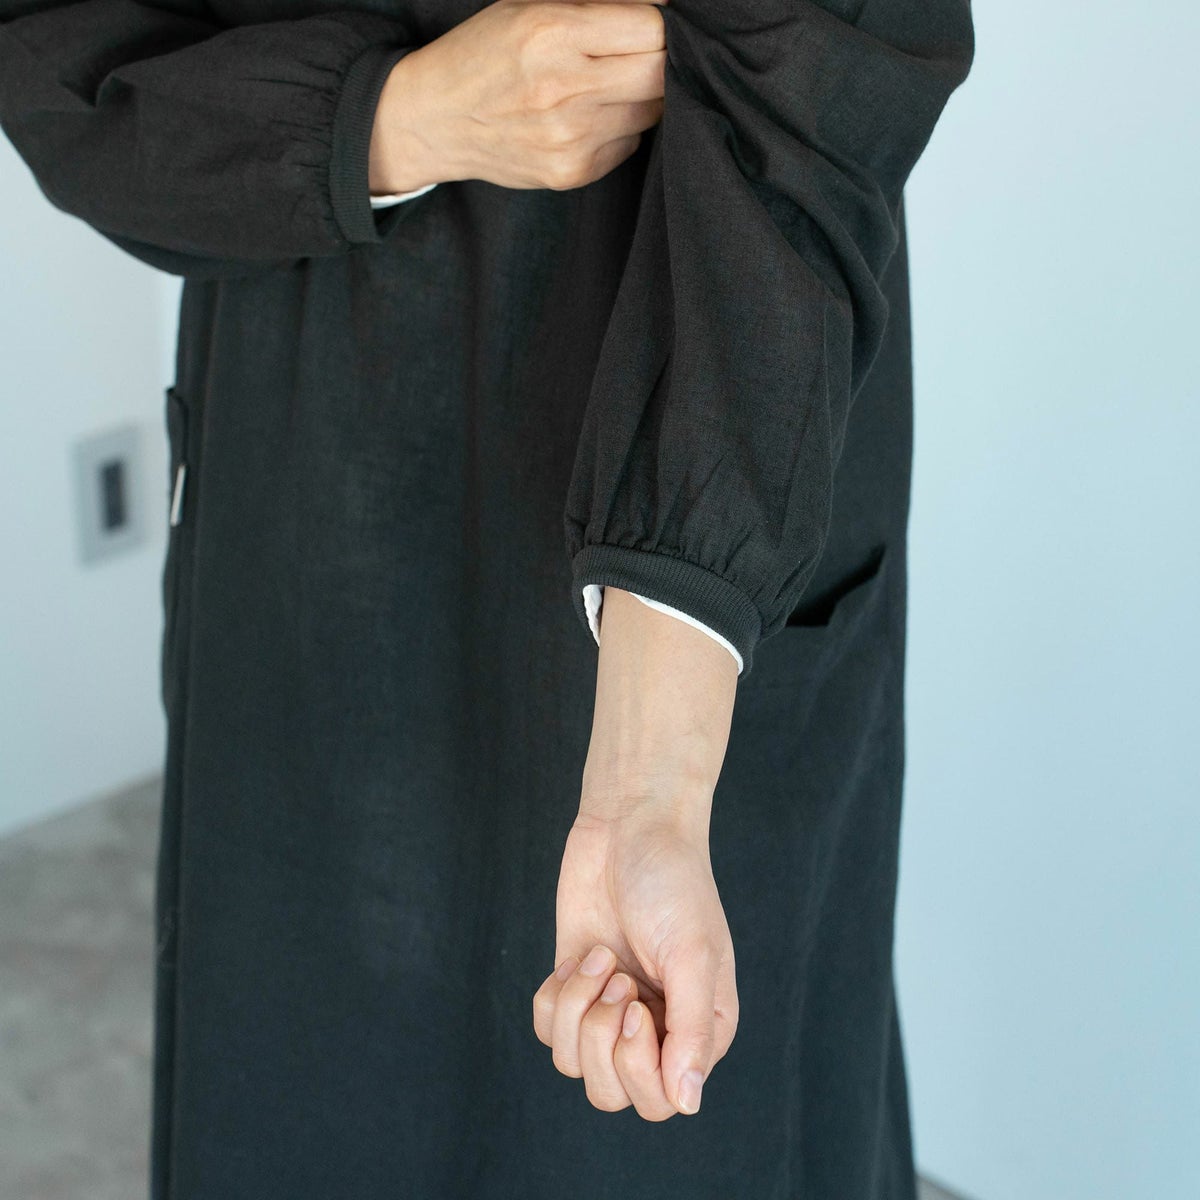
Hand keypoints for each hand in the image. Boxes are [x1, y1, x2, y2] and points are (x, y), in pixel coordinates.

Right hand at [369, 0, 670, 194]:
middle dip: (657, 59)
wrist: (437, 120)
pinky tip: (584, 117)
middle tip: (634, 55)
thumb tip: (665, 8)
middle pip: (659, 73)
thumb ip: (597, 4)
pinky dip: (619, 127)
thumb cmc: (486, 54)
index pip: (651, 28)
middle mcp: (563, 89)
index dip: (659, 25)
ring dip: (639, 95)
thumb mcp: (530, 6)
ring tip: (601, 85)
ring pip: (651, 111)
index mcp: (552, 32)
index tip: (650, 26)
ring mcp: (570, 138)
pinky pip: (628, 143)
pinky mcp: (572, 172)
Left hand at [532, 586, 739, 1119]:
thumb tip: (688, 1102)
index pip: (663, 1102)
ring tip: (602, 960)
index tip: (638, 1007)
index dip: (638, 1068)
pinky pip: (546, 1031)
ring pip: (573, 1065)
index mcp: (697, 1030)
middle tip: (619, 980)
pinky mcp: (574, 987)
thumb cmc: (674, 884)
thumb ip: (692, 1031)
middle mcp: (654, 1030)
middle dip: (601, 1040)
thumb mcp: (694, 954)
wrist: (630, 828)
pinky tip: (581, 957)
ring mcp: (610, 1010)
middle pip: (613, 1094)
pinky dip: (554, 997)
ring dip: (577, 1011)